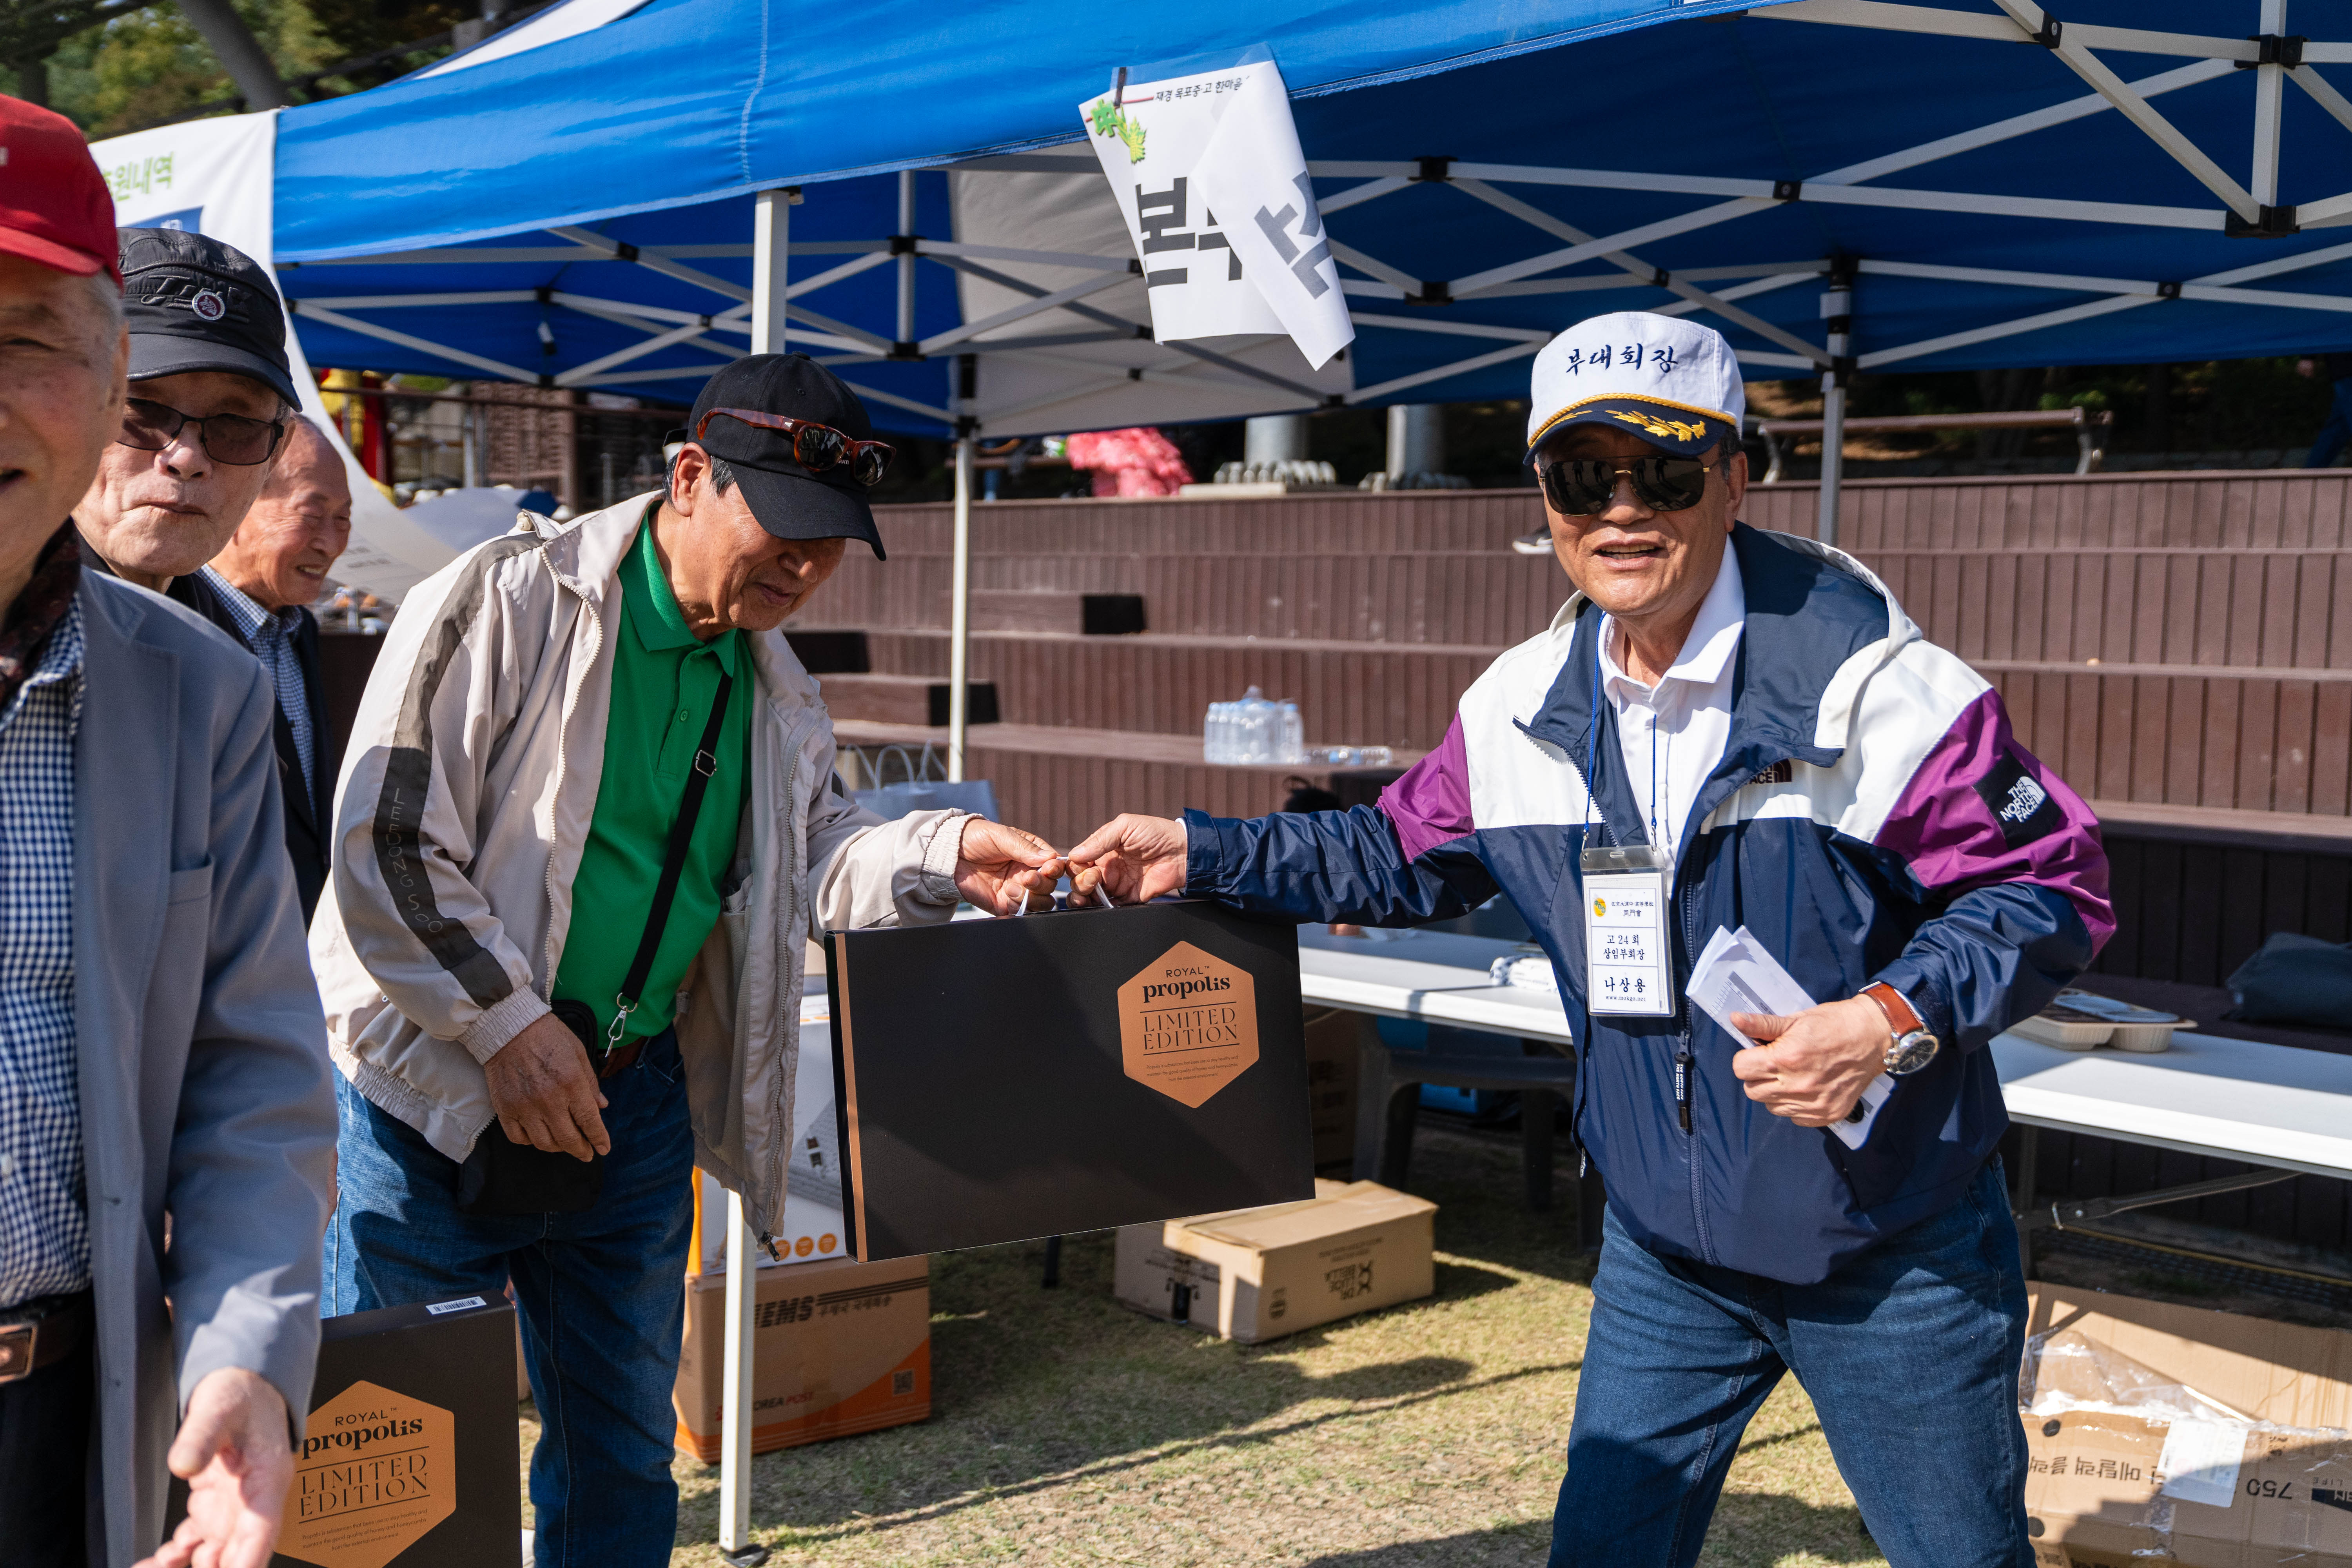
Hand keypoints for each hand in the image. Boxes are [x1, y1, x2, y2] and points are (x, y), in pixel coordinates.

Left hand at [135, 1369, 292, 1567]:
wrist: (242, 1387)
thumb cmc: (241, 1395)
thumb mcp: (219, 1407)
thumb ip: (199, 1435)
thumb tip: (181, 1465)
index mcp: (268, 1480)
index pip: (262, 1532)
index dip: (246, 1562)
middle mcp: (254, 1503)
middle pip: (238, 1554)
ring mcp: (233, 1510)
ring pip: (213, 1557)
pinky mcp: (214, 1509)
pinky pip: (195, 1546)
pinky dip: (174, 1558)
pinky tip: (153, 1561)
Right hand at [483, 1013, 609, 1160]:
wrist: (509, 1028)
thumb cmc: (548, 1036)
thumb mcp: (579, 1053)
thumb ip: (590, 1083)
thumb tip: (601, 1106)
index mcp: (571, 1084)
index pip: (589, 1121)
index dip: (599, 1138)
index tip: (604, 1149)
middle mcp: (548, 1100)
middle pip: (568, 1138)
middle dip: (581, 1150)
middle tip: (586, 1153)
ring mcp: (524, 1107)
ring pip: (544, 1143)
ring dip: (558, 1147)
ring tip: (564, 1143)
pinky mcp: (505, 1109)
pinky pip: (519, 1138)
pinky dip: (530, 1141)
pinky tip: (539, 1135)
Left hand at [954, 818, 1065, 915]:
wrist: (948, 855)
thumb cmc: (974, 838)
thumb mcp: (1001, 836)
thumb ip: (1025, 848)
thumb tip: (1049, 858)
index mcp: (1031, 853)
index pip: (1053, 864)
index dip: (1054, 868)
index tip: (1048, 868)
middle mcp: (1026, 872)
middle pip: (1050, 885)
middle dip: (1042, 884)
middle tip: (1027, 878)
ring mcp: (1016, 889)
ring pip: (1041, 902)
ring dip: (1032, 898)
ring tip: (1012, 888)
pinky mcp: (1003, 904)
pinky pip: (1021, 912)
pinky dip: (1018, 907)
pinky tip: (1006, 896)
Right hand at [1068, 814, 1187, 905]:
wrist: (1184, 852)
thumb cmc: (1156, 833)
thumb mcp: (1125, 826)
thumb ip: (1100, 839)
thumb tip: (1075, 854)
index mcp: (1103, 850)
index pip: (1079, 862)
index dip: (1075, 867)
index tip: (1081, 867)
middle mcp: (1107, 868)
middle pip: (1081, 881)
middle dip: (1080, 882)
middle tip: (1095, 878)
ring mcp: (1117, 884)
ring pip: (1091, 896)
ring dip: (1084, 897)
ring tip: (1091, 893)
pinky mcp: (1129, 898)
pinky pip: (1110, 907)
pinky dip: (1101, 908)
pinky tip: (1101, 903)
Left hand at [1727, 997, 1890, 1127]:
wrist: (1873, 1038)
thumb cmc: (1834, 1024)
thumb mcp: (1796, 1020)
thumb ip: (1762, 1025)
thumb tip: (1735, 1020)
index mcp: (1785, 1059)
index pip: (1741, 1069)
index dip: (1747, 1058)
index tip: (1760, 1052)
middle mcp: (1797, 1086)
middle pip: (1752, 1091)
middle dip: (1758, 1075)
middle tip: (1776, 1063)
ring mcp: (1812, 1104)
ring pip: (1771, 1107)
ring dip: (1775, 1092)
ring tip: (1793, 1075)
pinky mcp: (1825, 1115)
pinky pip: (1794, 1117)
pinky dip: (1795, 1105)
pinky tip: (1807, 1087)